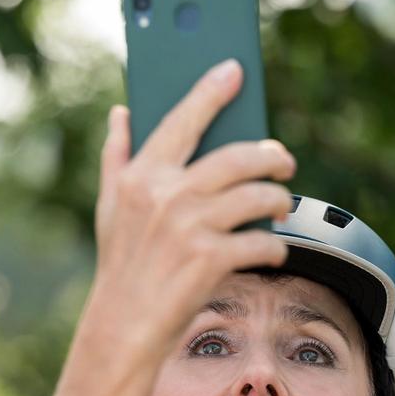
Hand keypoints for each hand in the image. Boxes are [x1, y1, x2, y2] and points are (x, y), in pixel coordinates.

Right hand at [88, 58, 294, 359]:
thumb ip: (117, 156)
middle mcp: (167, 195)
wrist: (124, 326)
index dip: (211, 91)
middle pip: (239, 156)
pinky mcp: (211, 259)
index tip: (233, 70)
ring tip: (280, 206)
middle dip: (272, 155)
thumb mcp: (110, 207)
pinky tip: (271, 248)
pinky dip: (274, 245)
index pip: (183, 119)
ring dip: (279, 200)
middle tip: (283, 161)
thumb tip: (121, 111)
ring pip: (259, 195)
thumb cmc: (122, 264)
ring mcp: (190, 227)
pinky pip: (262, 241)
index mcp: (141, 176)